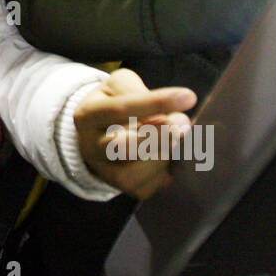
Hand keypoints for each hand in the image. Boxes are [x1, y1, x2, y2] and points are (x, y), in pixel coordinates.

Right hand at [74, 69, 196, 199]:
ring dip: (167, 152)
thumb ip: (143, 94)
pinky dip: (171, 167)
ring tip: (176, 137)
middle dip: (159, 136)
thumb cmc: (114, 103)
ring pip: (143, 169)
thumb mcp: (120, 86)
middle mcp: (92, 148)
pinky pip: (156, 182)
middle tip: (184, 125)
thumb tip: (178, 118)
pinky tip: (171, 152)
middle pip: (124, 147)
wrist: (98, 135)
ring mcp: (108, 173)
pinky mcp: (128, 189)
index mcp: (88, 116)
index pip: (120, 109)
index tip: (188, 97)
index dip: (155, 103)